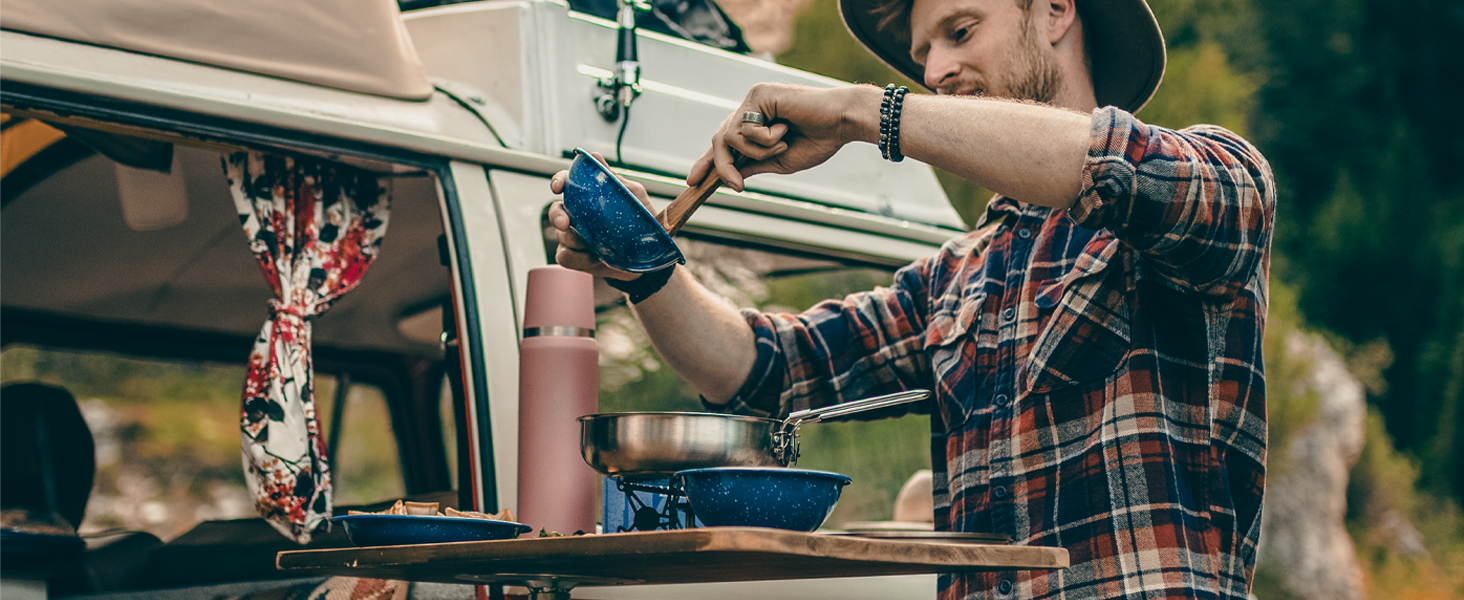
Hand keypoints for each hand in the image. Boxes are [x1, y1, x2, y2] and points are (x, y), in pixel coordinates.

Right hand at [547, 151, 649, 280]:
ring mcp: (575, 237)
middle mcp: (578, 215)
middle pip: (555, 210)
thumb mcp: (634, 197)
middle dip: (557, 216)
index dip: (558, 181)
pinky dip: (577, 258)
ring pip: (560, 236)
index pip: (566, 183)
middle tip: (566, 223)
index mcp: (588, 197)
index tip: (558, 187)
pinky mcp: (577, 258)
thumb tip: (595, 156)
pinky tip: (593, 258)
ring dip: (573, 241)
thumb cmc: (643, 222)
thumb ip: (614, 179)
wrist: (652, 255)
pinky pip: (564, 257)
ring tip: (595, 246)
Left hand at [687, 84, 876, 190]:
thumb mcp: (779, 161)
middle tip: (736, 185)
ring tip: (784, 143)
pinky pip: (746, 129)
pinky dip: (766, 138)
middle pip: (720, 139)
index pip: (725, 143)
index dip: (708, 161)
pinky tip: (785, 129)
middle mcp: (751, 108)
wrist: (841, 123)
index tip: (693, 181)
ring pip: (731, 137)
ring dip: (757, 151)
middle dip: (723, 165)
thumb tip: (729, 176)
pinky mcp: (758, 94)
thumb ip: (753, 165)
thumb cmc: (818, 140)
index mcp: (756, 123)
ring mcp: (753, 99)